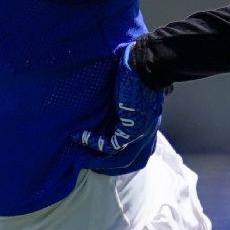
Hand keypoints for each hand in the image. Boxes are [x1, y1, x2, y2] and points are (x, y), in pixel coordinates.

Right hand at [73, 41, 164, 173]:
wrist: (144, 64)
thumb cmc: (138, 72)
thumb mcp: (132, 93)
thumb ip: (128, 103)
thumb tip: (119, 102)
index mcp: (148, 124)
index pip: (138, 152)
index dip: (120, 158)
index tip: (101, 156)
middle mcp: (147, 132)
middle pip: (130, 160)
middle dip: (108, 165)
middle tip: (89, 162)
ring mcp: (140, 131)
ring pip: (119, 156)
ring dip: (98, 157)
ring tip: (82, 154)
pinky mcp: (131, 128)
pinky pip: (110, 144)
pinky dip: (93, 142)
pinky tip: (80, 135)